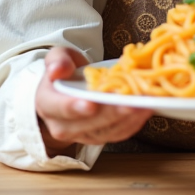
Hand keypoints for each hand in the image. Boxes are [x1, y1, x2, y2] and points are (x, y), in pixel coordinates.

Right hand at [35, 46, 151, 155]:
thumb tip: (57, 71)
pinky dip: (134, 124)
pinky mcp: (100, 137)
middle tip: (131, 103)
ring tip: (145, 105)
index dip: (75, 107)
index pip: (60, 108)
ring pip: (106, 131)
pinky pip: (118, 134)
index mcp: (48, 104)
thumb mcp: (58, 57)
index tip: (91, 104)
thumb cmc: (65, 71)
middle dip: (111, 114)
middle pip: (88, 123)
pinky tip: (146, 110)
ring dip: (127, 120)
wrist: (68, 89)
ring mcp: (82, 134)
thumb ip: (57, 61)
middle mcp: (62, 125)